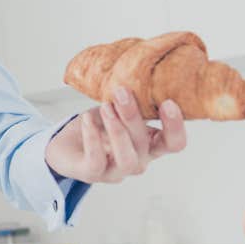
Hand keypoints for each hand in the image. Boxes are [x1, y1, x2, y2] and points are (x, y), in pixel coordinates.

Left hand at [44, 86, 186, 183]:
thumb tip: (143, 69)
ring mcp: (116, 171)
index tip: (168, 102)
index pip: (174, 143)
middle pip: (145, 145)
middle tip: (121, 92)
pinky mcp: (92, 174)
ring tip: (106, 106)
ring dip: (117, 131)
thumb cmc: (100, 125)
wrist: (68, 144)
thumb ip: (135, 98)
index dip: (176, 127)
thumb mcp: (119, 108)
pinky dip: (92, 138)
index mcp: (150, 145)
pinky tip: (87, 119)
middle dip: (134, 117)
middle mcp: (138, 161)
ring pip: (126, 160)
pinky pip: (96, 161)